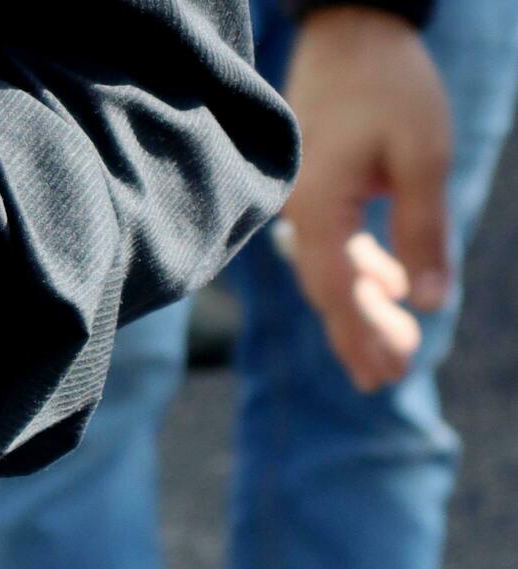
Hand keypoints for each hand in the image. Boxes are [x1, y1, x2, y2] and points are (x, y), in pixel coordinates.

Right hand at [277, 6, 452, 391]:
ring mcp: (300, 201)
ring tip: (391, 347)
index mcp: (317, 208)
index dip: (364, 334)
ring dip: (358, 311)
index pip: (338, 290)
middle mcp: (298, 211)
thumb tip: (427, 302)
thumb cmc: (389, 89)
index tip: (394, 369)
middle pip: (326, 291)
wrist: (351, 34)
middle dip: (358, 336)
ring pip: (326, 272)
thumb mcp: (423, 158)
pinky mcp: (312, 189)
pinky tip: (386, 285)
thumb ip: (423, 232)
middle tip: (388, 379)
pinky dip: (357, 272)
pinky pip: (328, 246)